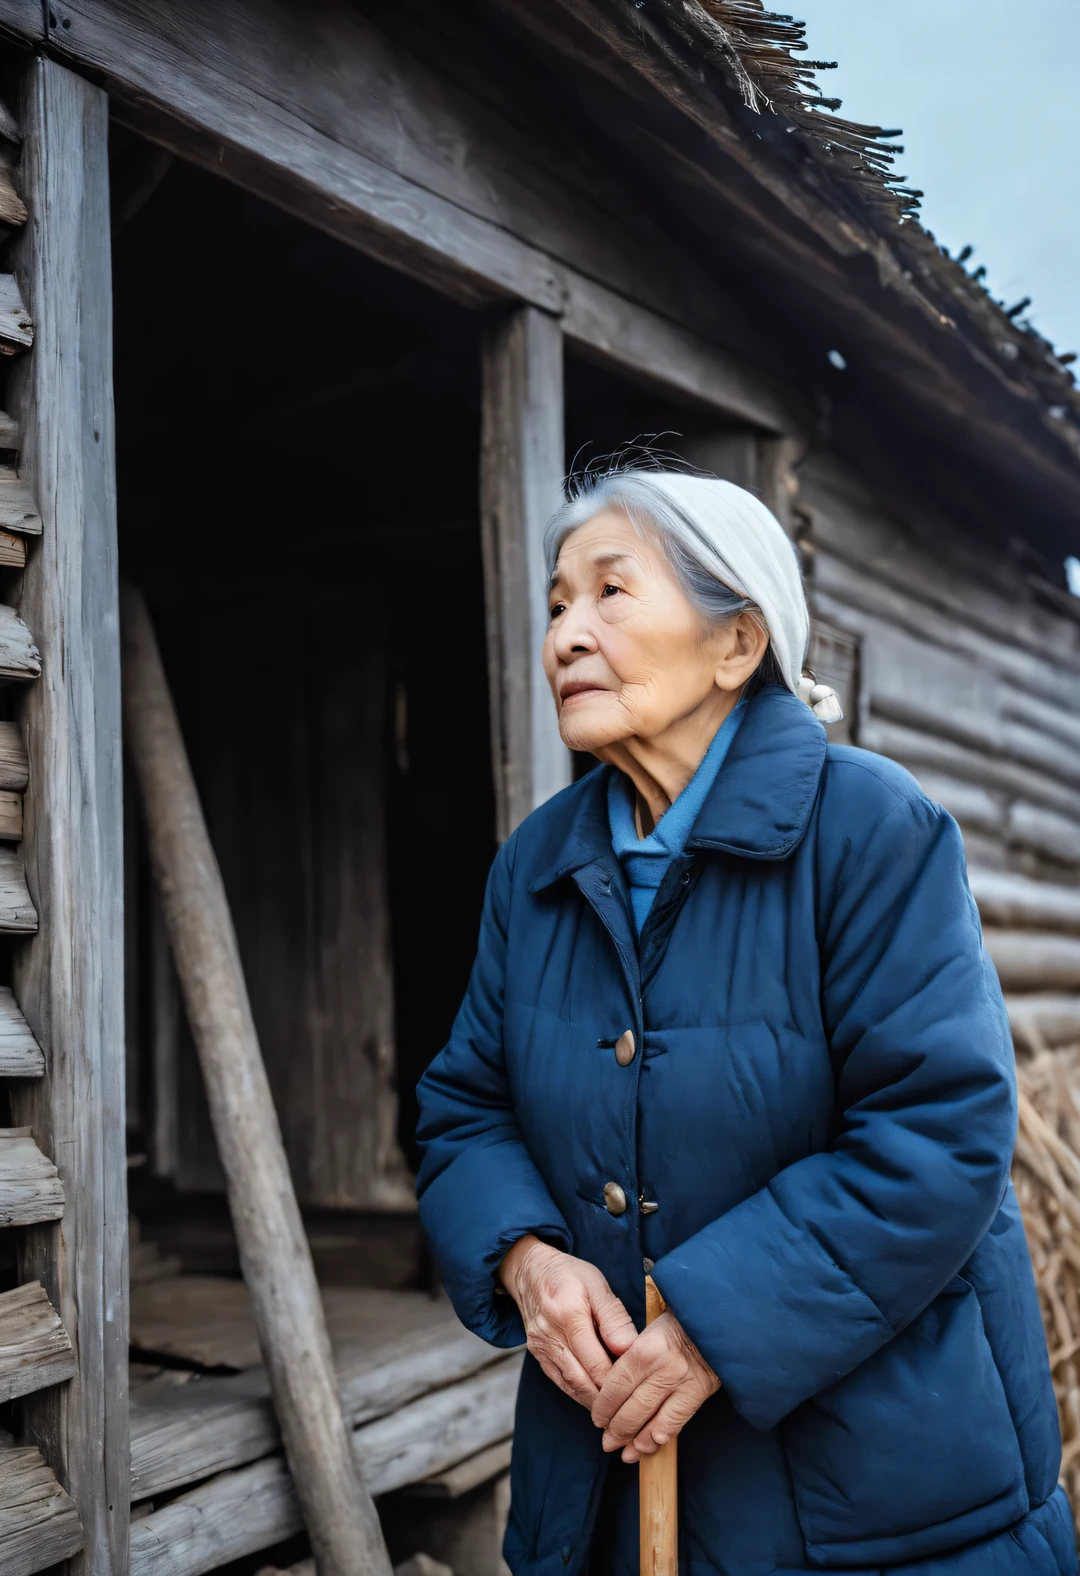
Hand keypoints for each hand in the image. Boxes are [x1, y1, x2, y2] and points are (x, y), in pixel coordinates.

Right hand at [499, 1235, 636, 1407]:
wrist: (530, 1272)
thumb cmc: (569, 1275)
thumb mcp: (598, 1284)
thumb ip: (614, 1318)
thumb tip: (629, 1349)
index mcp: (569, 1314)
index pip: (597, 1363)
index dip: (618, 1381)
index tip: (639, 1387)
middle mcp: (551, 1336)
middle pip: (583, 1381)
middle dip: (608, 1399)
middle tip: (632, 1407)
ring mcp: (541, 1348)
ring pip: (571, 1387)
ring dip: (594, 1401)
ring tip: (618, 1408)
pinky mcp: (537, 1356)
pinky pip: (560, 1383)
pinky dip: (580, 1393)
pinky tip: (597, 1397)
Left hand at [592, 1309, 719, 1462]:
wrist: (716, 1320)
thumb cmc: (678, 1321)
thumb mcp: (649, 1329)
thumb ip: (632, 1355)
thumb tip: (610, 1385)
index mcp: (643, 1348)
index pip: (615, 1386)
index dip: (604, 1407)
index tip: (597, 1419)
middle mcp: (660, 1367)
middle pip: (630, 1408)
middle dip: (616, 1430)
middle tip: (608, 1442)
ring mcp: (681, 1381)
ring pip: (651, 1420)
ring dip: (636, 1441)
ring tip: (626, 1453)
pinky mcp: (698, 1391)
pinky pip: (676, 1421)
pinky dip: (661, 1436)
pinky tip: (651, 1446)